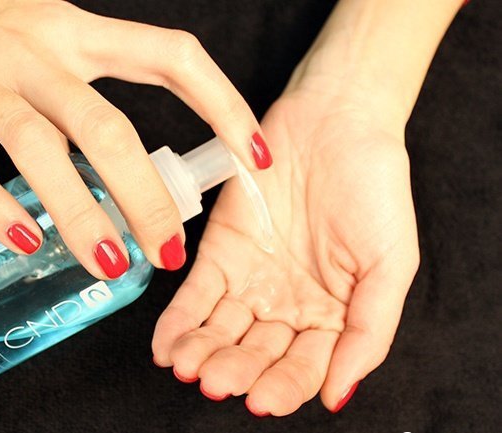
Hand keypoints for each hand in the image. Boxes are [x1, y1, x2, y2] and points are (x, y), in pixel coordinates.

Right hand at [0, 0, 268, 278]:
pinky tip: (25, 241)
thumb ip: (97, 92)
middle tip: (168, 251)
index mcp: (81, 33)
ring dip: (79, 210)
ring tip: (109, 262)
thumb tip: (140, 174)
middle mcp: (38, 54)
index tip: (256, 157)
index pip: (171, 57)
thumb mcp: (61, 36)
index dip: (222, 103)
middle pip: (105, 126)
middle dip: (144, 196)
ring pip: (38, 146)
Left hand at [151, 67, 419, 414]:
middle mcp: (287, 305)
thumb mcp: (390, 264)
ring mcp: (251, 279)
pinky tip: (167, 344)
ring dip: (202, 350)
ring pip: (221, 329)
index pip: (303, 367)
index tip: (261, 400)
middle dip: (234, 370)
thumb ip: (368, 331)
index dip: (283, 387)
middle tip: (215, 381)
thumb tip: (338, 395)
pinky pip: (196, 293)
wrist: (336, 121)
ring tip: (187, 364)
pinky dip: (179, 319)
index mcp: (332, 316)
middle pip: (256, 353)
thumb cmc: (374, 188)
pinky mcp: (219, 251)